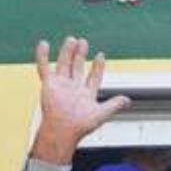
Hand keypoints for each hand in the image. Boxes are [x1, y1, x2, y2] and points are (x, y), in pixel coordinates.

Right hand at [30, 36, 131, 165]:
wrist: (62, 130)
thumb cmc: (81, 125)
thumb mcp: (101, 113)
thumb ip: (114, 105)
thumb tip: (128, 100)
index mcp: (86, 94)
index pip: (93, 77)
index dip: (98, 67)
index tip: (101, 55)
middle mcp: (73, 88)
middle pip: (77, 67)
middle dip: (80, 55)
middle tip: (83, 41)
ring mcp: (61, 85)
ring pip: (64, 64)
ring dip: (67, 52)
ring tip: (71, 39)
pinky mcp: (49, 84)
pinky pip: (44, 67)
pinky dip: (42, 56)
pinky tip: (43, 43)